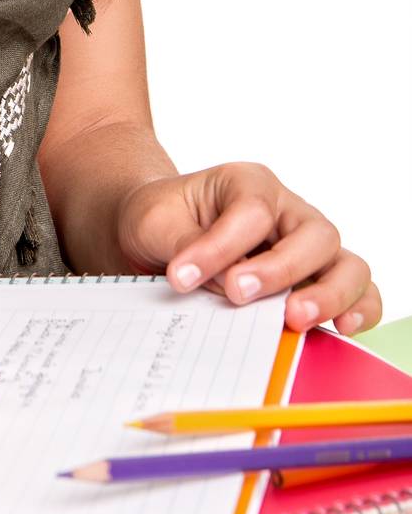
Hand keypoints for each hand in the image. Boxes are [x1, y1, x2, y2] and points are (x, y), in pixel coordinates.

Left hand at [115, 161, 381, 336]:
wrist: (158, 234)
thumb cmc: (161, 219)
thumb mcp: (154, 222)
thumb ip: (184, 245)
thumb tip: (214, 282)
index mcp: (248, 184)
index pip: (252, 212)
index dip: (220, 247)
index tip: (181, 278)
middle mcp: (288, 212)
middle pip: (315, 234)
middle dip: (281, 269)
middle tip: (239, 295)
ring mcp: (308, 248)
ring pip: (346, 264)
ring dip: (329, 294)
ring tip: (295, 320)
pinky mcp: (317, 282)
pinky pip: (359, 294)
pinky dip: (359, 310)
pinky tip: (340, 329)